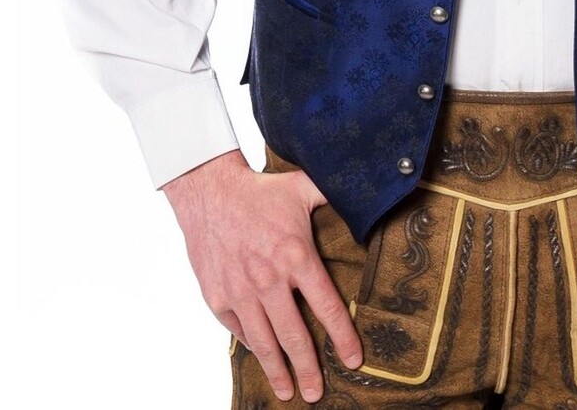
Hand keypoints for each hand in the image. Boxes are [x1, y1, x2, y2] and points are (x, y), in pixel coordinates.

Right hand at [162, 149, 362, 403]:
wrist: (210, 192)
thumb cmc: (261, 190)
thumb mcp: (303, 187)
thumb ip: (334, 196)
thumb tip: (366, 197)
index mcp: (296, 255)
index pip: (327, 307)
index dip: (342, 338)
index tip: (354, 360)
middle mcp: (269, 279)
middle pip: (295, 336)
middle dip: (309, 369)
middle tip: (317, 393)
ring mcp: (241, 292)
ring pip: (264, 343)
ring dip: (278, 371)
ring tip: (288, 392)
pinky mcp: (218, 298)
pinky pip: (240, 331)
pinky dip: (253, 346)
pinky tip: (263, 356)